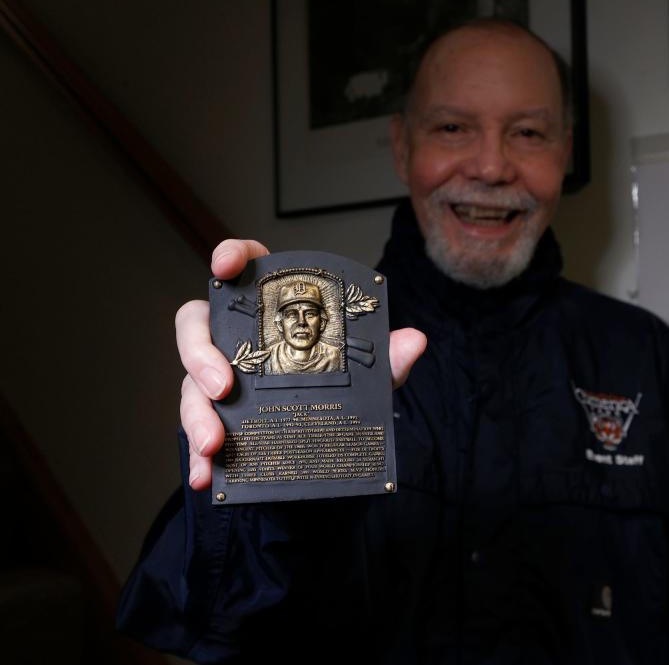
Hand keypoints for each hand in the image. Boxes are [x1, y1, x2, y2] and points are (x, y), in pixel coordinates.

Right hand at [177, 239, 426, 489]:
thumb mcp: (368, 372)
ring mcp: (218, 376)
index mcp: (269, 307)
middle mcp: (235, 337)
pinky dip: (197, 457)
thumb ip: (388, 356)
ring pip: (190, 385)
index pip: (243, 267)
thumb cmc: (341, 381)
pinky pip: (197, 433)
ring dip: (197, 416)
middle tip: (222, 387)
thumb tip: (414, 341)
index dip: (230, 258)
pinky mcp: (215, 416)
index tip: (225, 266)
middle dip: (200, 354)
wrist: (332, 436)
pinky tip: (207, 475)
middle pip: (196, 328)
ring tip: (215, 445)